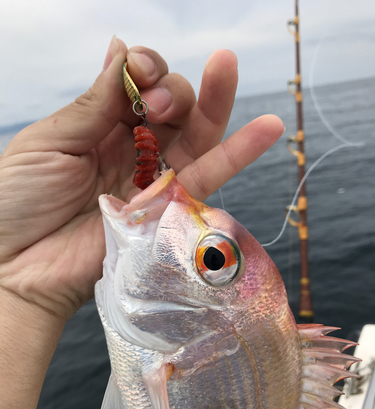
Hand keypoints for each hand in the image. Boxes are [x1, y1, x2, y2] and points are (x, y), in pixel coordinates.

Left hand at [0, 36, 282, 322]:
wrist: (16, 268)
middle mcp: (131, 152)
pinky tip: (267, 127)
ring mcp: (152, 183)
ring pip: (196, 138)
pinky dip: (237, 155)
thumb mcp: (50, 141)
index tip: (137, 70)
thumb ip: (95, 103)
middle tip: (153, 102)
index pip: (137, 86)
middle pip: (172, 109)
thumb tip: (123, 48)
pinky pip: (207, 182)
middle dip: (171, 91)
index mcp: (99, 128)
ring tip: (227, 65)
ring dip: (215, 103)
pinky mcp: (167, 214)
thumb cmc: (16, 202)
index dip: (143, 70)